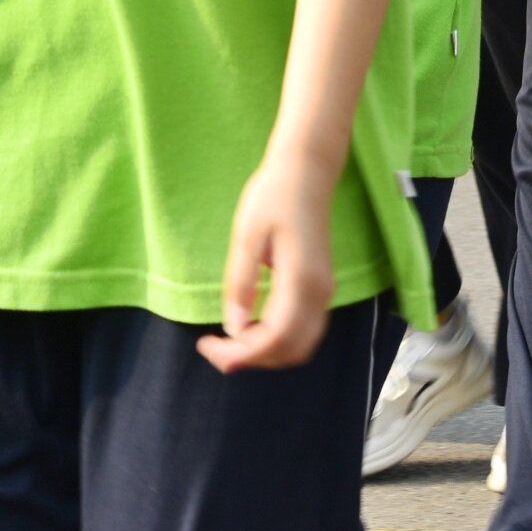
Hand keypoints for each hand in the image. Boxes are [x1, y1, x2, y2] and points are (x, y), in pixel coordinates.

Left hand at [197, 144, 335, 372]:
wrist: (307, 171)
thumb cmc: (273, 196)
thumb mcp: (247, 236)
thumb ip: (241, 283)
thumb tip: (233, 328)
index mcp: (301, 280)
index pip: (275, 339)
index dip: (242, 353)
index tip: (208, 345)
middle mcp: (319, 293)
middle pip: (290, 350)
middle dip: (252, 358)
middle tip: (214, 348)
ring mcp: (324, 291)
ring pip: (300, 345)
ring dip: (266, 352)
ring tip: (229, 341)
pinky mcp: (321, 287)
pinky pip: (303, 330)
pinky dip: (277, 340)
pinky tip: (251, 327)